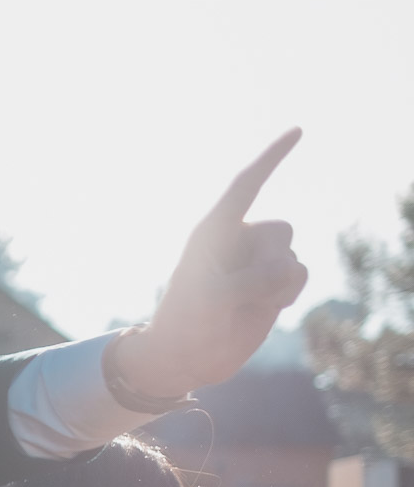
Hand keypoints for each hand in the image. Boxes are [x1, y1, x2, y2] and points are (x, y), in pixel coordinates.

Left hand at [115, 129, 309, 398]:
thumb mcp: (212, 297)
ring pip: (291, 255)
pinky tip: (264, 306)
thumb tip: (289, 274)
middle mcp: (238, 238)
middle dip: (265, 262)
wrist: (186, 356)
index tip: (299, 130)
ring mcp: (257, 260)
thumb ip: (252, 279)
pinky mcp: (273, 282)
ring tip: (240, 302)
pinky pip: (300, 274)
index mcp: (213, 230)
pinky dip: (288, 293)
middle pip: (279, 230)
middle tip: (231, 290)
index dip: (272, 157)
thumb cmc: (186, 321)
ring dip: (274, 284)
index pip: (246, 185)